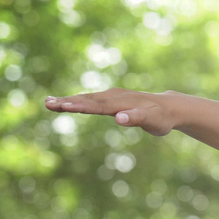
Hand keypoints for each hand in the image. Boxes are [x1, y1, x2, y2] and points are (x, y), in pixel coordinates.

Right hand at [45, 88, 181, 136]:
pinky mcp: (112, 99)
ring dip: (68, 100)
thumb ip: (137, 119)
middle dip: (67, 102)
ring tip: (48, 103)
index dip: (80, 106)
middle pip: (88, 100)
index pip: (97, 106)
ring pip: (87, 98)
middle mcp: (115, 97)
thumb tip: (120, 118)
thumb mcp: (154, 121)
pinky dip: (77, 100)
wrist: (170, 107)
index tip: (63, 106)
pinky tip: (65, 102)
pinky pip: (92, 99)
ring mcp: (113, 96)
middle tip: (47, 104)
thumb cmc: (162, 118)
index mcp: (122, 103)